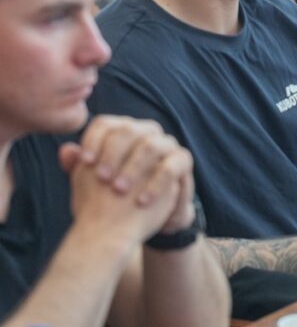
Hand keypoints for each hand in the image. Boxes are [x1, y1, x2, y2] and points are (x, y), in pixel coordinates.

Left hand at [59, 116, 195, 241]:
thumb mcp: (89, 183)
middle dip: (113, 153)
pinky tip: (142, 201)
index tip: (84, 162)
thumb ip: (77, 166)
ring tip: (119, 190)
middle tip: (101, 178)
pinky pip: (171, 166)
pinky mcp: (182, 162)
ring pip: (152, 144)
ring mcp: (166, 145)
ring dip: (134, 167)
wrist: (135, 219)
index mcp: (120, 133)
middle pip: (128, 129)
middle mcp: (145, 133)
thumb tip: (67, 150)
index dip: (94, 140)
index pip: (105, 123)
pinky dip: (156, 183)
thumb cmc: (109, 198)